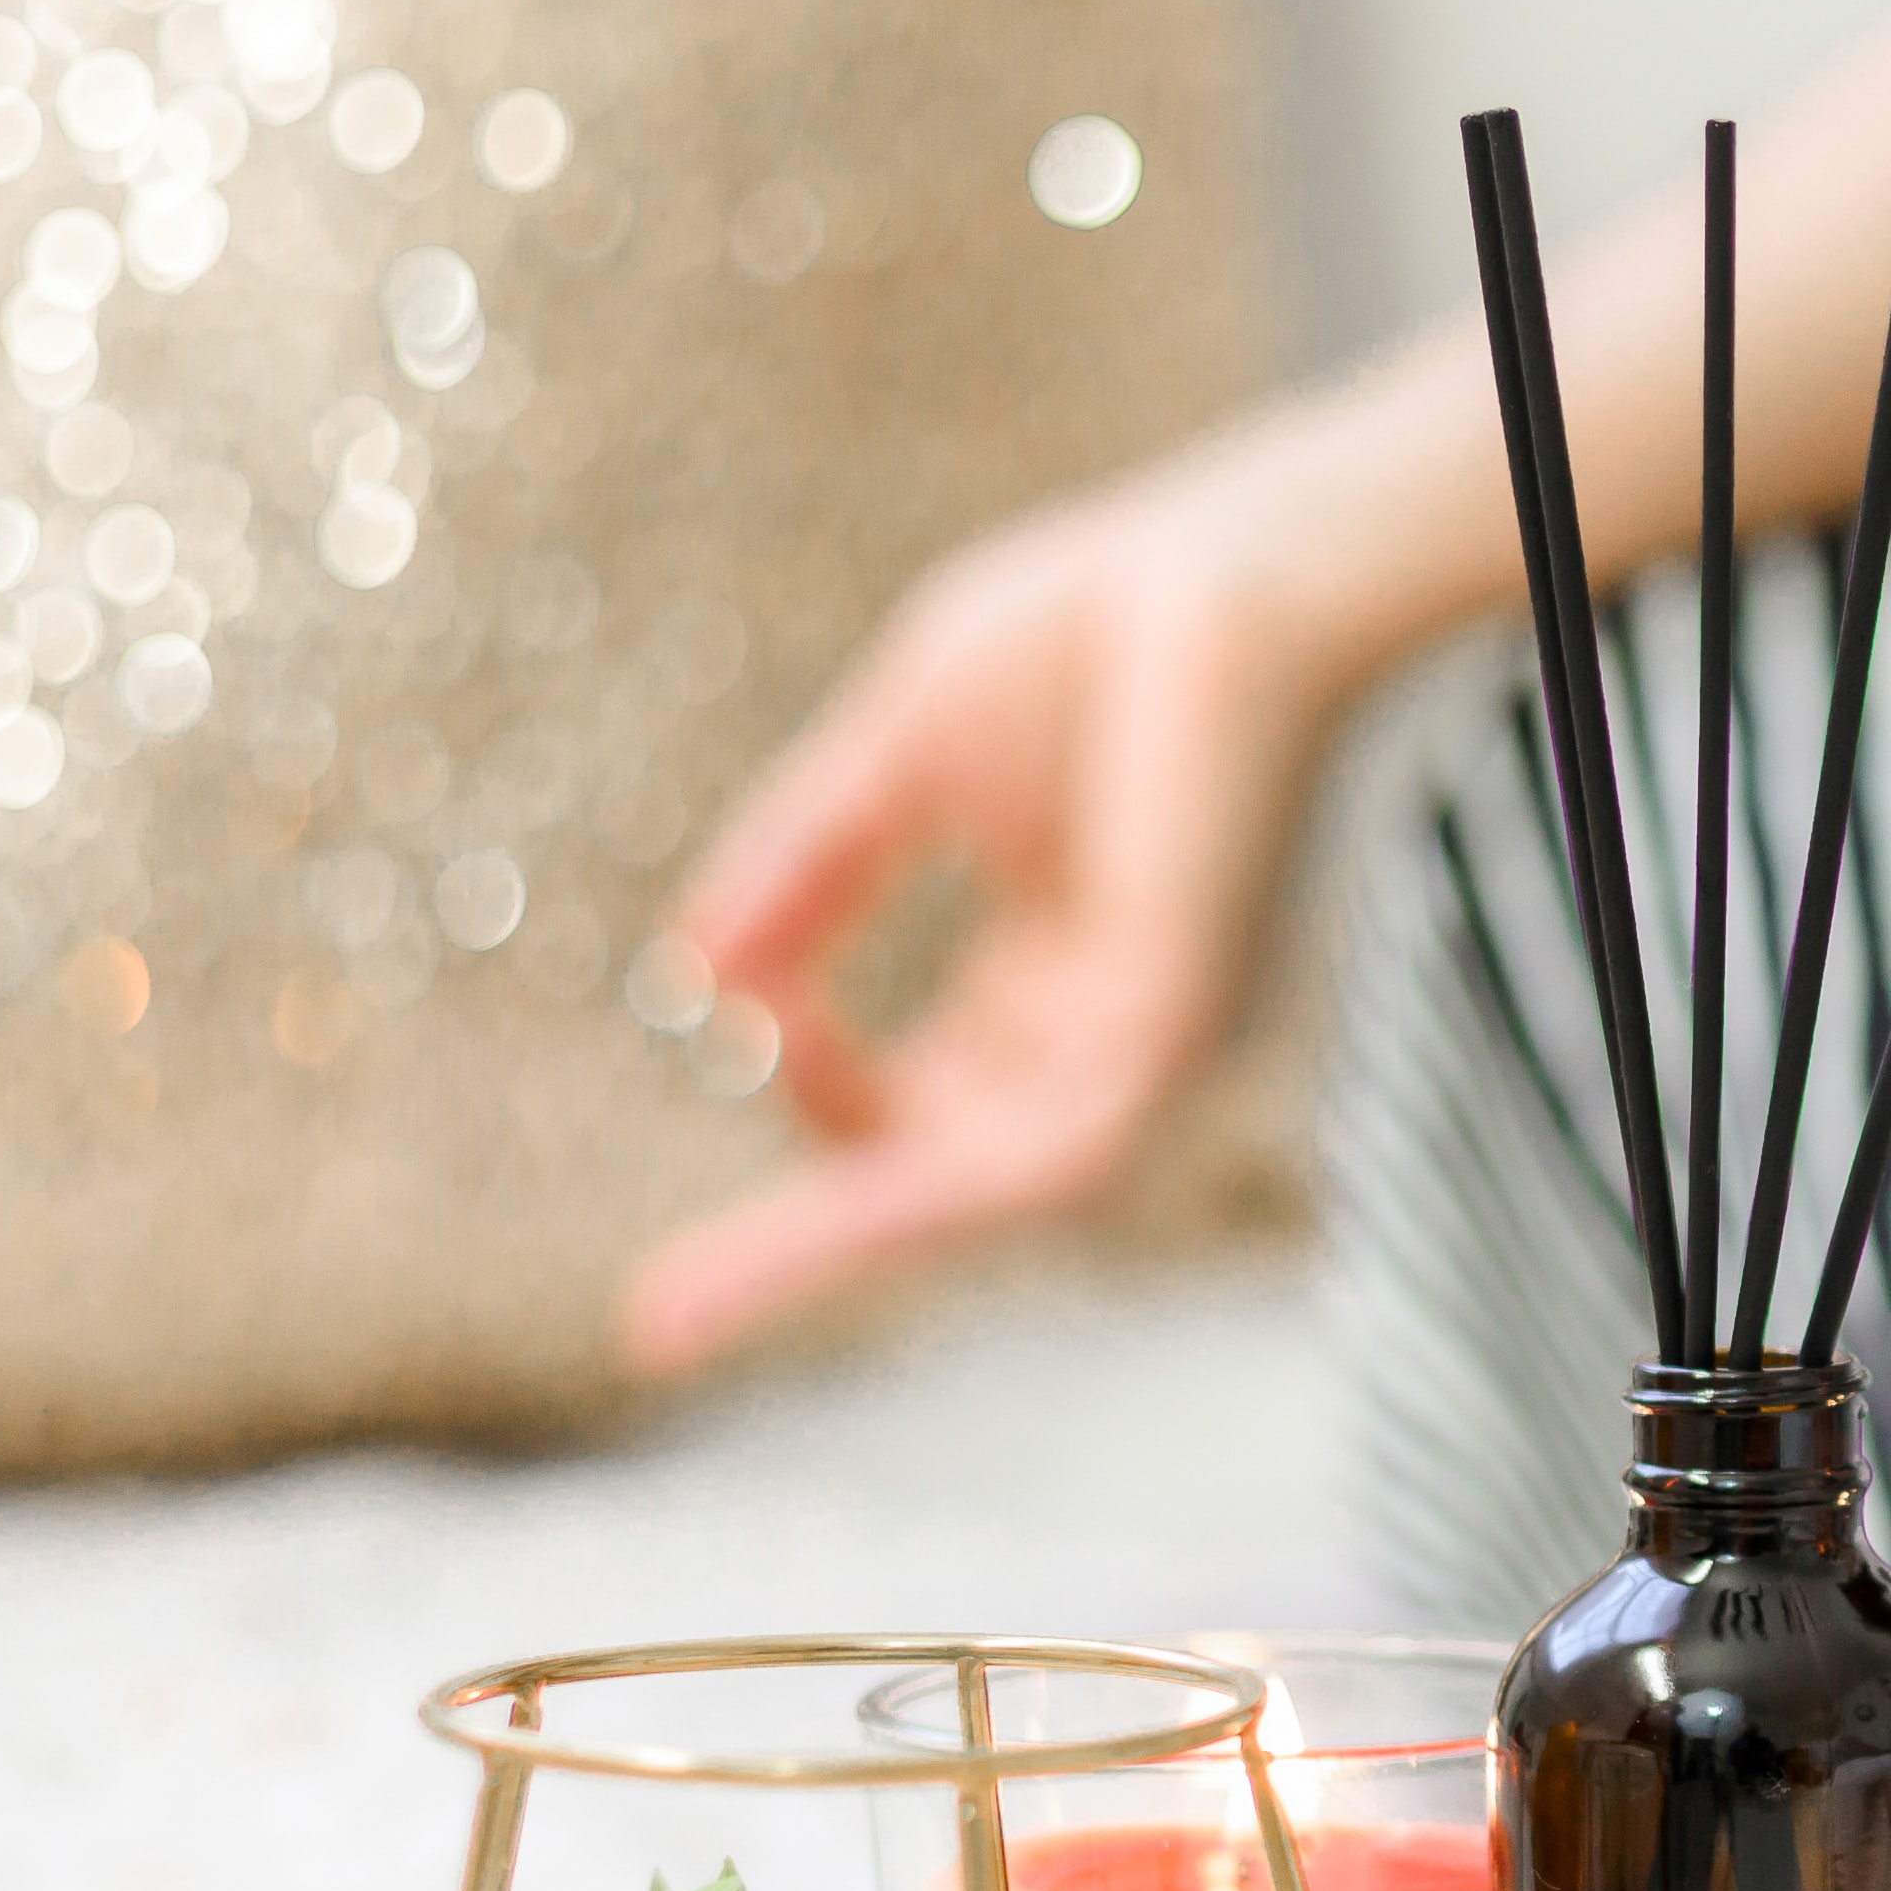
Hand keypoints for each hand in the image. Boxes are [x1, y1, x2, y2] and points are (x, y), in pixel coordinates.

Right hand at [618, 386, 1474, 1375]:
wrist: (1232, 563)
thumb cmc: (1096, 633)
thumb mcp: (897, 762)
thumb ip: (805, 868)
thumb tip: (695, 980)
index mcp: (1055, 980)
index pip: (922, 1108)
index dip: (814, 1101)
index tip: (727, 1026)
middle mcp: (1105, 1033)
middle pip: (940, 1181)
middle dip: (803, 1244)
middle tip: (658, 1327)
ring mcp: (1151, 1036)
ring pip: (984, 1193)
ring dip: (840, 1245)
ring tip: (697, 1311)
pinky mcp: (1180, 1017)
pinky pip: (1056, 1148)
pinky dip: (940, 1189)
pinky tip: (839, 1220)